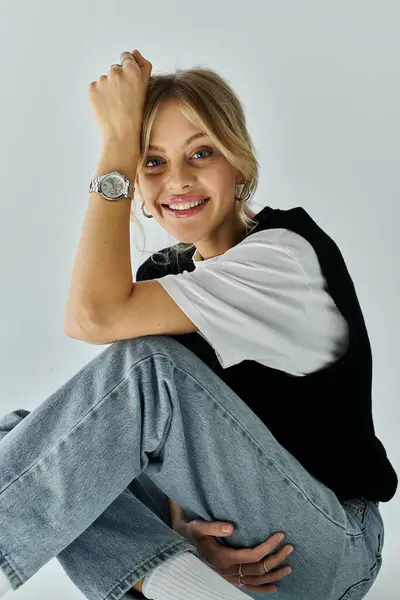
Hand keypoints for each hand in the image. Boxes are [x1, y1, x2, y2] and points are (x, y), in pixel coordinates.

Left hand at [88, 49, 151, 140]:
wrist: (122, 134)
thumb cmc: (137, 115)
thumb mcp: (147, 89)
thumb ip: (144, 66)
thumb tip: (135, 53)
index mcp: (132, 71)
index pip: (126, 57)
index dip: (128, 69)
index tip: (128, 81)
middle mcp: (116, 72)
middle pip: (115, 69)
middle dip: (118, 80)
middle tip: (123, 98)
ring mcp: (102, 80)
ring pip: (105, 80)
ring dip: (108, 89)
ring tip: (115, 105)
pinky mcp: (92, 89)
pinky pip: (95, 88)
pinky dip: (99, 95)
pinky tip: (107, 106)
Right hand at [173, 517, 293, 593]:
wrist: (179, 545)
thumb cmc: (191, 532)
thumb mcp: (199, 526)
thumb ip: (215, 527)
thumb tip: (232, 527)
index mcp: (223, 557)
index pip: (253, 554)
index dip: (268, 546)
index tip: (280, 535)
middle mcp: (227, 571)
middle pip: (258, 568)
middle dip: (276, 558)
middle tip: (290, 548)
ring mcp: (228, 577)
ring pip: (256, 580)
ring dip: (274, 574)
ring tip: (289, 567)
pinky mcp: (228, 578)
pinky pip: (248, 587)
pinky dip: (263, 588)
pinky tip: (274, 587)